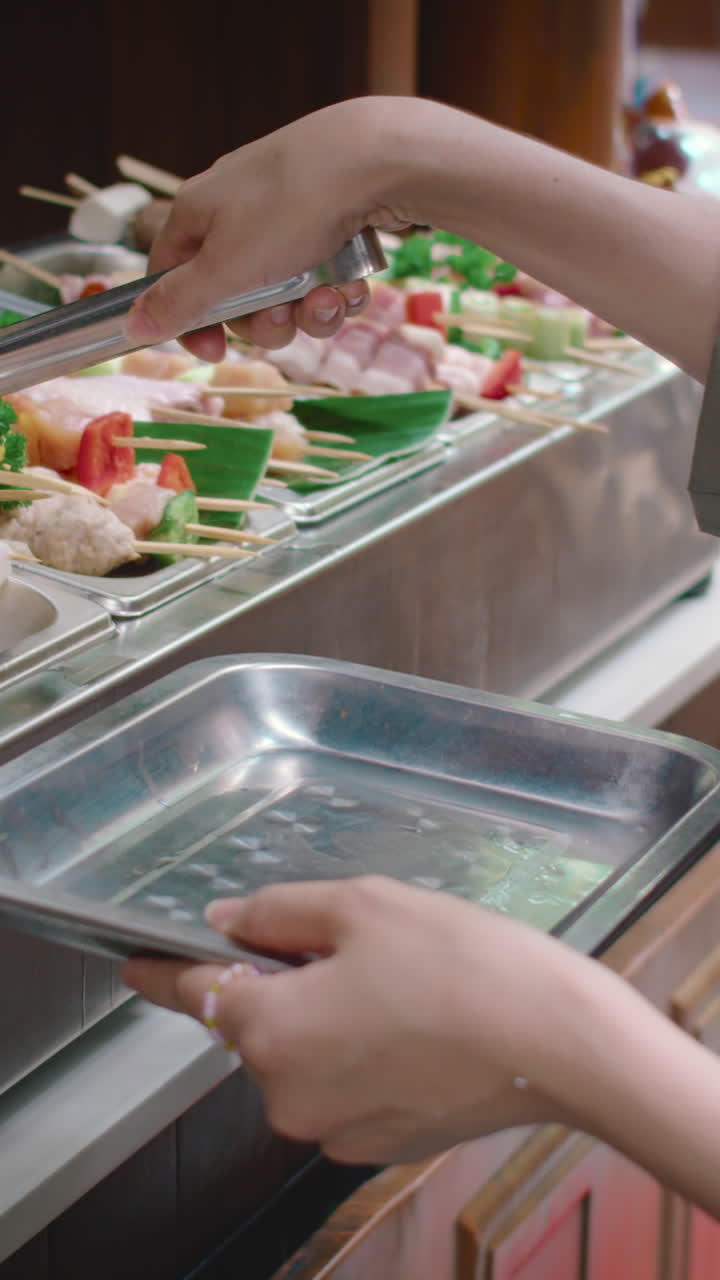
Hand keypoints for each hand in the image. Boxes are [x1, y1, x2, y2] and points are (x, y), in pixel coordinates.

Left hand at [124, 876, 581, 1164]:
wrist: (554, 1043)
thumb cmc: (459, 964)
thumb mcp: (362, 906)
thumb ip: (277, 913)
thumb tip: (226, 922)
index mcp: (271, 1029)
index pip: (191, 994)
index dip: (161, 970)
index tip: (136, 961)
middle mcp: (286, 1094)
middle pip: (254, 1025)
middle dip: (280, 983)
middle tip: (346, 944)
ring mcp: (330, 1129)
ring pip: (300, 1057)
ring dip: (323, 1019)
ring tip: (394, 983)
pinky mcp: (374, 1146)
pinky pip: (339, 1089)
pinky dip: (356, 1056)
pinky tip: (411, 1024)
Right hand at [125, 98, 413, 360]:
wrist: (375, 161)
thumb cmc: (290, 210)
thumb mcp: (225, 269)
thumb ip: (178, 302)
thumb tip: (132, 325)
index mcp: (198, 213)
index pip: (171, 277)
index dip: (190, 322)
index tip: (216, 351)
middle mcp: (238, 211)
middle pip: (236, 297)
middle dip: (266, 321)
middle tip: (285, 316)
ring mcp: (287, 214)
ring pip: (286, 293)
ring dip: (308, 311)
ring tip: (330, 296)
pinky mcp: (331, 221)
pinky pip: (323, 277)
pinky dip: (337, 289)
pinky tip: (353, 284)